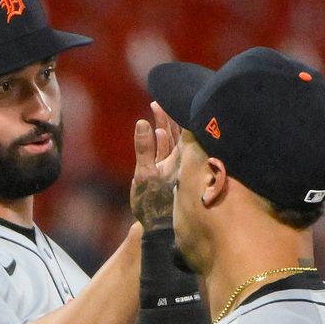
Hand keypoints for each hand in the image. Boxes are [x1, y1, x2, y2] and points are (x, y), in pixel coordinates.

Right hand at [130, 102, 180, 230]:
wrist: (157, 226)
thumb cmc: (152, 202)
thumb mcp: (144, 175)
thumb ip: (144, 148)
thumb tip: (143, 123)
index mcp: (180, 157)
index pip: (180, 128)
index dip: (173, 112)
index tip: (165, 98)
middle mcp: (181, 159)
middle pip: (178, 131)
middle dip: (169, 115)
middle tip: (159, 100)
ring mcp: (175, 166)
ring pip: (173, 140)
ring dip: (165, 125)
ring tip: (158, 109)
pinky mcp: (168, 172)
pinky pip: (168, 150)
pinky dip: (163, 139)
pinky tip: (158, 132)